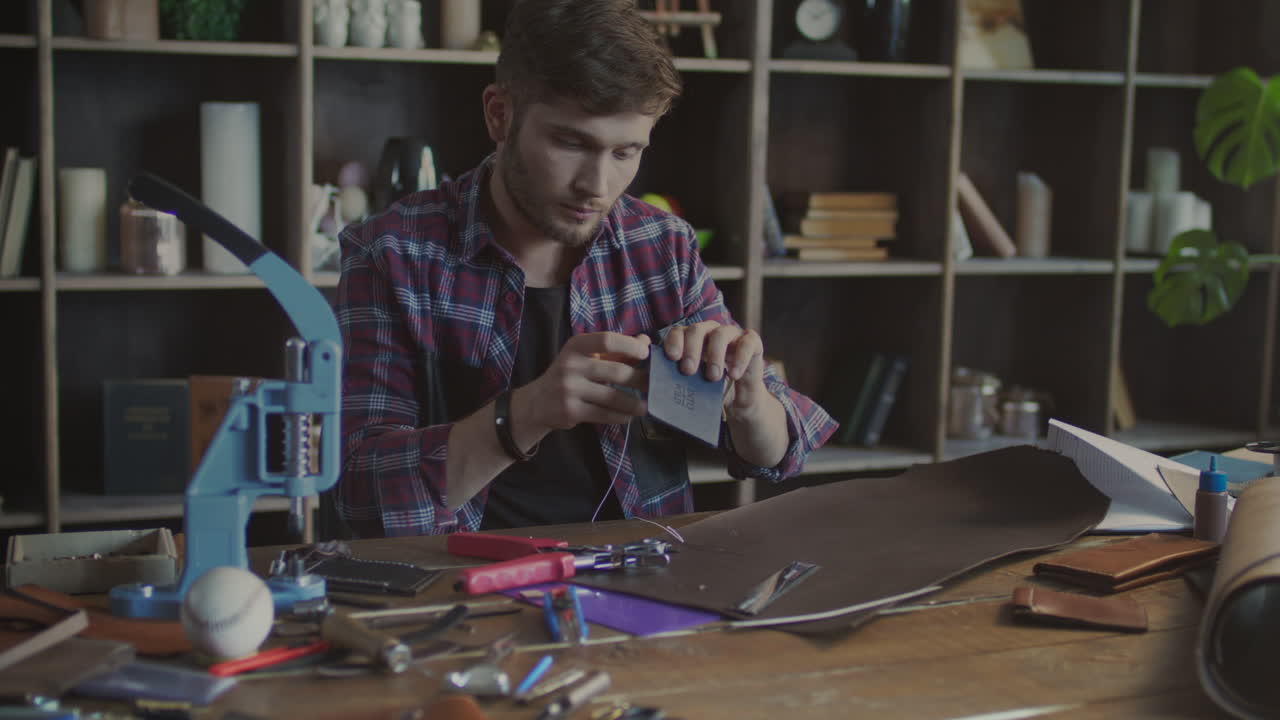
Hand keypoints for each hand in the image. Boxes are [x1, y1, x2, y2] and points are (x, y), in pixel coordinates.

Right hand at [516, 332, 650, 434]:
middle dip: (640, 380)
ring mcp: (569, 389)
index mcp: (576, 346)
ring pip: (613, 397)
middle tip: (654, 385)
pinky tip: (628, 416)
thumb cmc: (569, 374)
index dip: (629, 345)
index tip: (645, 353)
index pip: (607, 340)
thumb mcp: (586, 356)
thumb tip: (645, 341)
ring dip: (634, 403)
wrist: (537, 402)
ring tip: (646, 406)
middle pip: (615, 372)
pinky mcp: (571, 411)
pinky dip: (621, 416)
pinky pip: (604, 414)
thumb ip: (615, 350)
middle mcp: (570, 365)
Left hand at [662, 321, 768, 414]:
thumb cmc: (708, 392)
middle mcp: (709, 332)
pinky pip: (747, 343)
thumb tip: (646, 389)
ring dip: (714, 355)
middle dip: (691, 349)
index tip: (672, 358)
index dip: (674, 342)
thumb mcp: (688, 387)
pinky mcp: (752, 342)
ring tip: (712, 377)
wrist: (736, 403)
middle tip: (688, 371)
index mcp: (690, 340)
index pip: (678, 332)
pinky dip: (740, 358)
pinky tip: (734, 374)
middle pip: (697, 329)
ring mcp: (731, 335)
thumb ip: (670, 382)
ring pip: (721, 333)